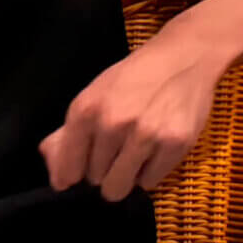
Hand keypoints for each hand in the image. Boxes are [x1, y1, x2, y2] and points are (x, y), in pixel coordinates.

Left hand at [39, 31, 221, 201]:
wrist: (185, 55)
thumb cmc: (136, 76)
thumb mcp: (95, 94)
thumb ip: (68, 134)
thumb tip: (57, 174)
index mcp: (86, 110)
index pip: (67, 169)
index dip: (73, 173)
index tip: (81, 170)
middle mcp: (113, 123)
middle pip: (94, 179)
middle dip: (105, 168)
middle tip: (120, 144)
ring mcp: (145, 135)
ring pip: (118, 188)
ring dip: (126, 174)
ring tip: (137, 150)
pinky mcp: (175, 144)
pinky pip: (150, 182)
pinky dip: (152, 170)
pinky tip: (158, 146)